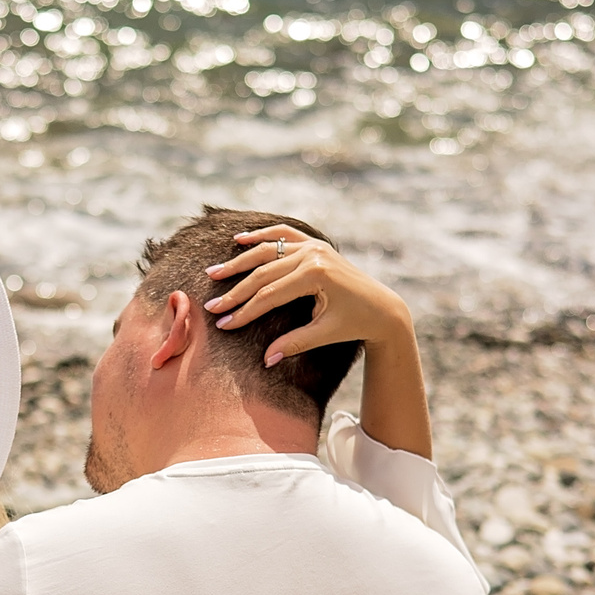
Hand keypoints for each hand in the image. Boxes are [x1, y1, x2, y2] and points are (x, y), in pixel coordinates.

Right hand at [201, 226, 412, 368]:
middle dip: (235, 292)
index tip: (223, 324)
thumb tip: (266, 360)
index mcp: (316, 275)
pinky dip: (262, 235)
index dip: (244, 311)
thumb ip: (294, 343)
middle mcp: (313, 255)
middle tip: (211, 306)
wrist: (383, 307)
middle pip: (263, 273)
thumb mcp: (324, 334)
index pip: (269, 295)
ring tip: (214, 273)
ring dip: (239, 262)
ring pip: (267, 251)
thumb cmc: (356, 323)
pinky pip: (284, 235)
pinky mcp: (315, 244)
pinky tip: (239, 239)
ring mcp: (314, 246)